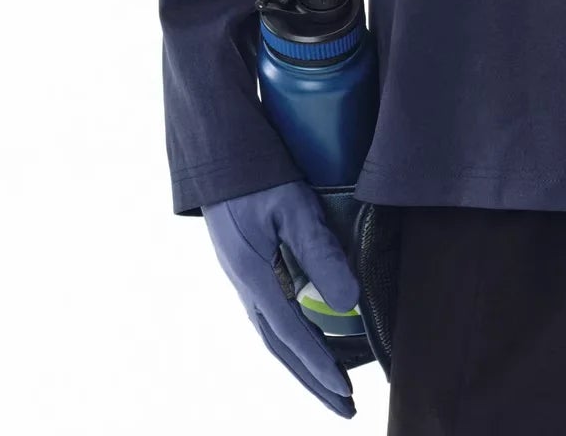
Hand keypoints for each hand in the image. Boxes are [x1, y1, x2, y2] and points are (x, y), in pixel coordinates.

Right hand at [203, 181, 363, 417]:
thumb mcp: (293, 208)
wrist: (216, 156)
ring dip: (305, 366)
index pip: (293, 335)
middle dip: (314, 382)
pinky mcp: (248, 271)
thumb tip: (350, 302)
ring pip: (276, 337)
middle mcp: (247, 289)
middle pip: (282, 349)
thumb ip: (319, 252)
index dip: (320, 366)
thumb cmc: (257, 175)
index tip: (345, 392)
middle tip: (346, 410)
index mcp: (254, 279)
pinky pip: (273, 319)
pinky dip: (294, 341)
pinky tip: (310, 344)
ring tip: (336, 388)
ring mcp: (245, 282)